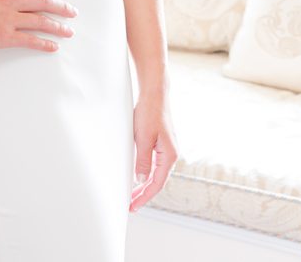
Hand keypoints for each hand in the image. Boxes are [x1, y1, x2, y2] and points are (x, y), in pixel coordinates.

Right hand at [0, 0, 75, 52]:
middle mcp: (8, 1)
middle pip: (42, 0)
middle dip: (61, 6)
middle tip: (72, 11)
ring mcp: (8, 19)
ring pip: (41, 21)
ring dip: (58, 26)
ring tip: (69, 31)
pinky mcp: (5, 36)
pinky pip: (31, 40)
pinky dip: (44, 44)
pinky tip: (54, 47)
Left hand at [128, 91, 178, 211]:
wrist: (155, 94)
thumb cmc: (150, 113)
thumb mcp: (143, 139)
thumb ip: (143, 161)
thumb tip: (142, 180)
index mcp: (169, 156)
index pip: (157, 184)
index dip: (144, 197)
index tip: (133, 206)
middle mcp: (171, 155)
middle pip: (157, 181)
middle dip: (143, 194)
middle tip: (130, 205)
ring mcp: (166, 149)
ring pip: (155, 174)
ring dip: (144, 185)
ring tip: (131, 194)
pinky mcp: (161, 144)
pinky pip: (154, 164)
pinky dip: (145, 173)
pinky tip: (137, 176)